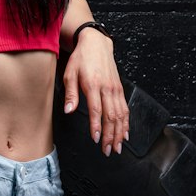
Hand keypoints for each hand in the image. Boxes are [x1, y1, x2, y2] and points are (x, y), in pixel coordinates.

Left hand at [62, 31, 129, 156]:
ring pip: (121, 115)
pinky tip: (125, 133)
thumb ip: (70, 94)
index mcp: (93, 85)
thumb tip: (69, 110)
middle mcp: (107, 88)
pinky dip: (126, 123)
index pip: (96, 110)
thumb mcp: (69, 73)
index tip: (96, 139)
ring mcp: (116, 89)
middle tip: (108, 150)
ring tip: (118, 147)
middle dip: (110, 136)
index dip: (97, 126)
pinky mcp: (120, 89)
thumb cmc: (81, 59)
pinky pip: (125, 108)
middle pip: (111, 116)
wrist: (96, 44)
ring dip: (120, 132)